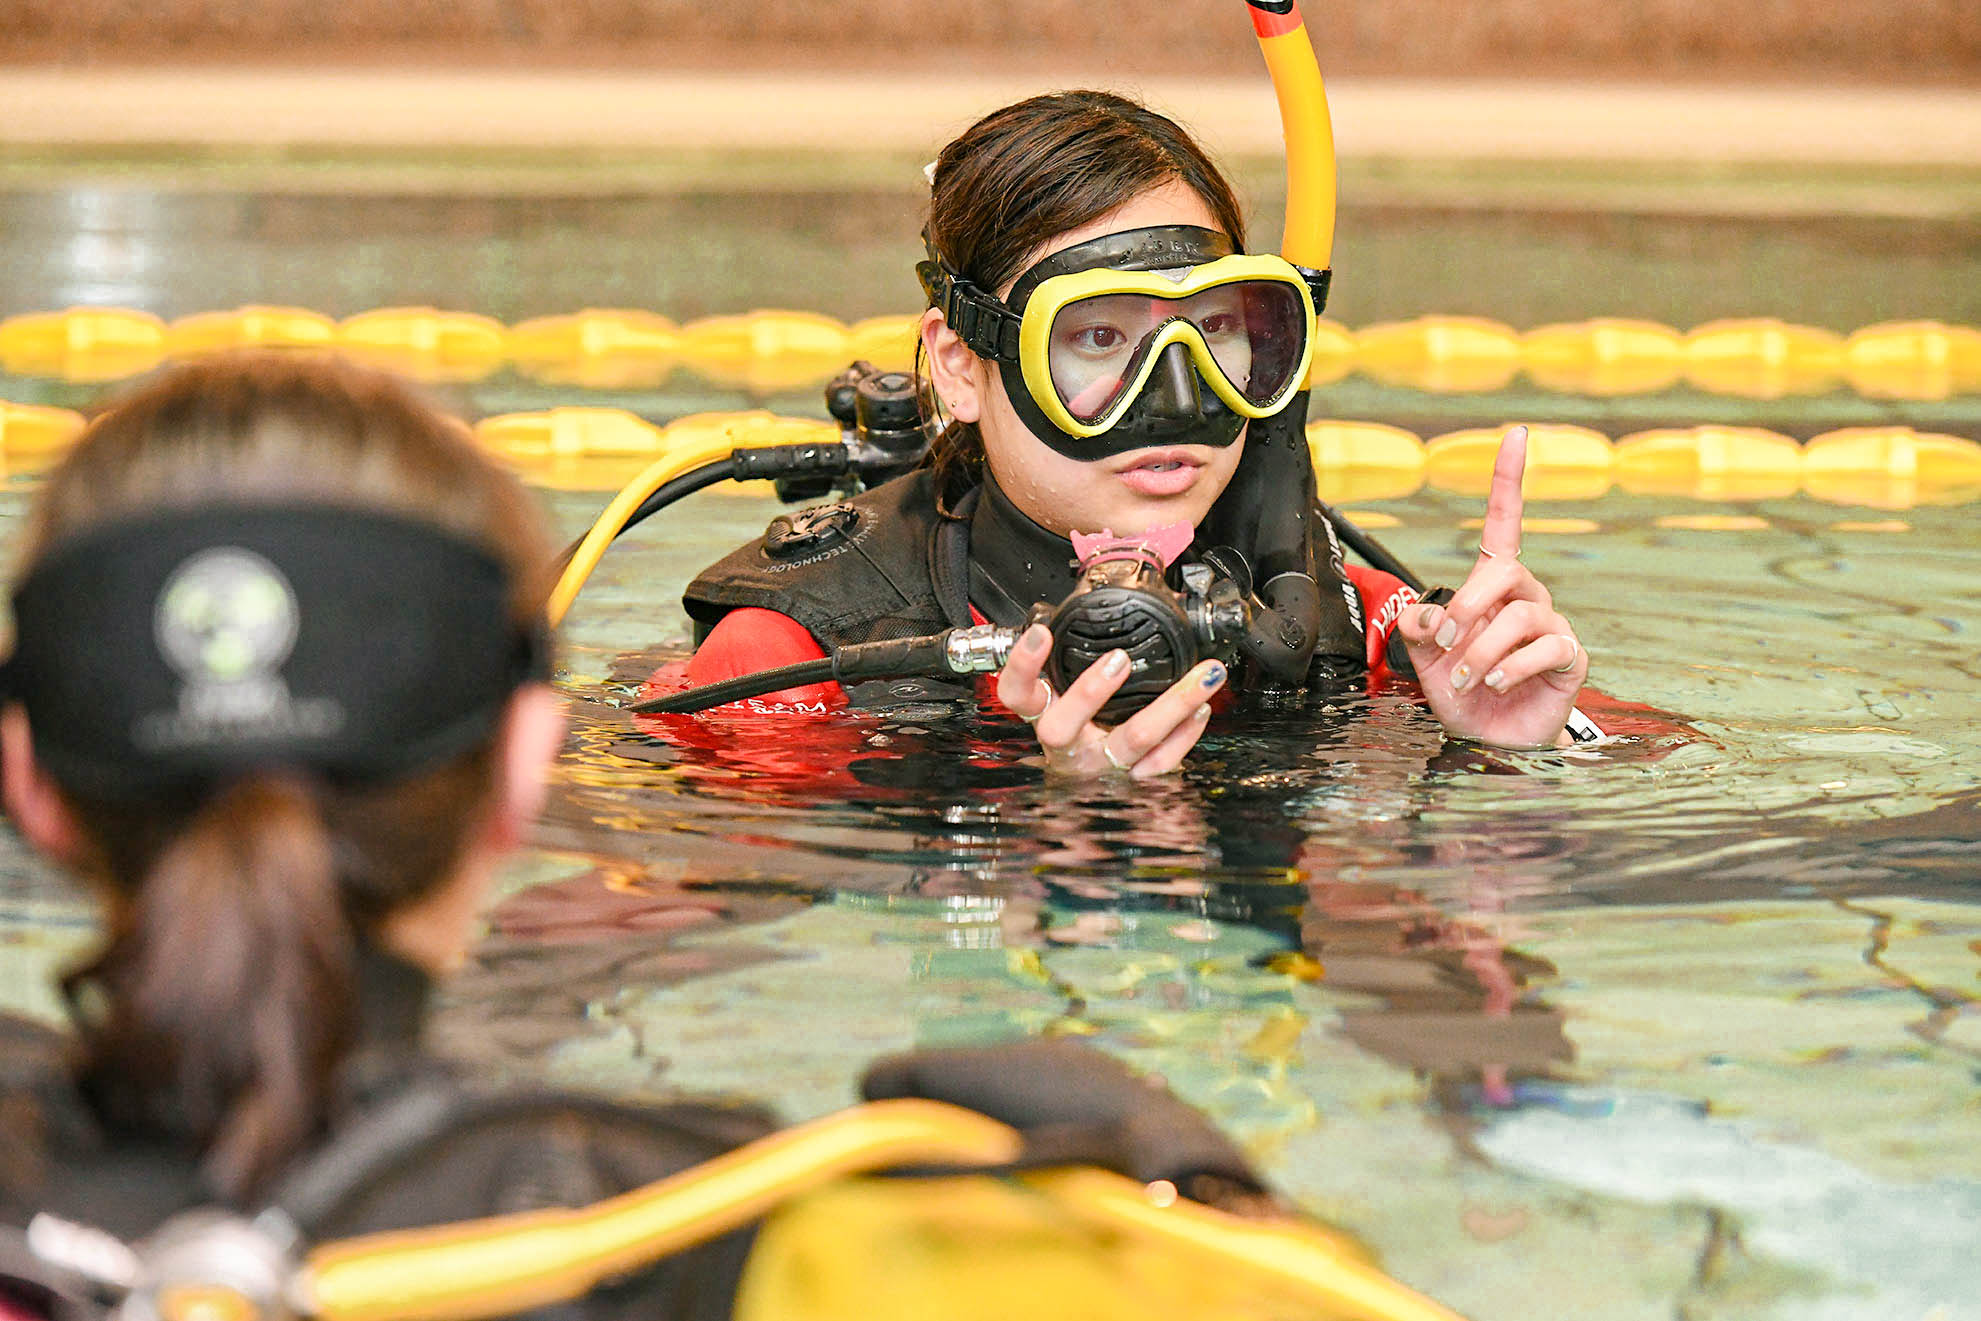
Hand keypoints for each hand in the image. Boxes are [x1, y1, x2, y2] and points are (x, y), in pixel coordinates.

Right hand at [996, 623, 1225, 776]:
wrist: (1090, 784)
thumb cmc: (1081, 727)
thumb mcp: (1066, 693)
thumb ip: (1071, 661)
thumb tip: (1097, 604)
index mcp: (1044, 716)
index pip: (1016, 694)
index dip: (1023, 665)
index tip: (1042, 633)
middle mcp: (1067, 746)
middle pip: (1064, 727)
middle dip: (1090, 691)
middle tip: (1118, 659)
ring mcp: (1101, 766)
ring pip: (1134, 739)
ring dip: (1173, 704)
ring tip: (1202, 675)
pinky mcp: (1132, 779)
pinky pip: (1162, 761)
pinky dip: (1186, 734)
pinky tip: (1201, 709)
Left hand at [1394, 425, 1587, 748]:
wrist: (1486, 738)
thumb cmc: (1461, 690)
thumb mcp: (1425, 656)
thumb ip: (1418, 627)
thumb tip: (1429, 615)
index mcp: (1491, 585)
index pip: (1504, 522)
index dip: (1509, 479)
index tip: (1516, 435)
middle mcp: (1526, 596)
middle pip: (1505, 571)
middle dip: (1467, 606)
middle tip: (1446, 644)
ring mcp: (1552, 625)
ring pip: (1519, 616)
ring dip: (1481, 651)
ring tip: (1466, 678)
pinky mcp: (1570, 657)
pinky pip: (1545, 649)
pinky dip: (1511, 668)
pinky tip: (1496, 684)